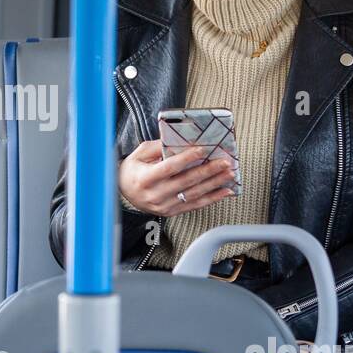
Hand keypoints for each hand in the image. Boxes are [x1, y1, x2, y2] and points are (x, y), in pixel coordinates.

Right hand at [119, 140, 236, 216]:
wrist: (123, 194)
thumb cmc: (132, 171)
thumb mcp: (139, 154)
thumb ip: (158, 146)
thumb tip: (179, 140)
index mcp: (145, 178)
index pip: (169, 167)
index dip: (187, 158)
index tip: (202, 150)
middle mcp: (156, 194)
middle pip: (186, 181)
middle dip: (208, 170)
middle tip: (224, 162)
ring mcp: (165, 205)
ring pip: (194, 194)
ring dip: (215, 183)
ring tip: (229, 174)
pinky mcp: (172, 212)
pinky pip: (195, 205)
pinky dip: (212, 198)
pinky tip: (225, 191)